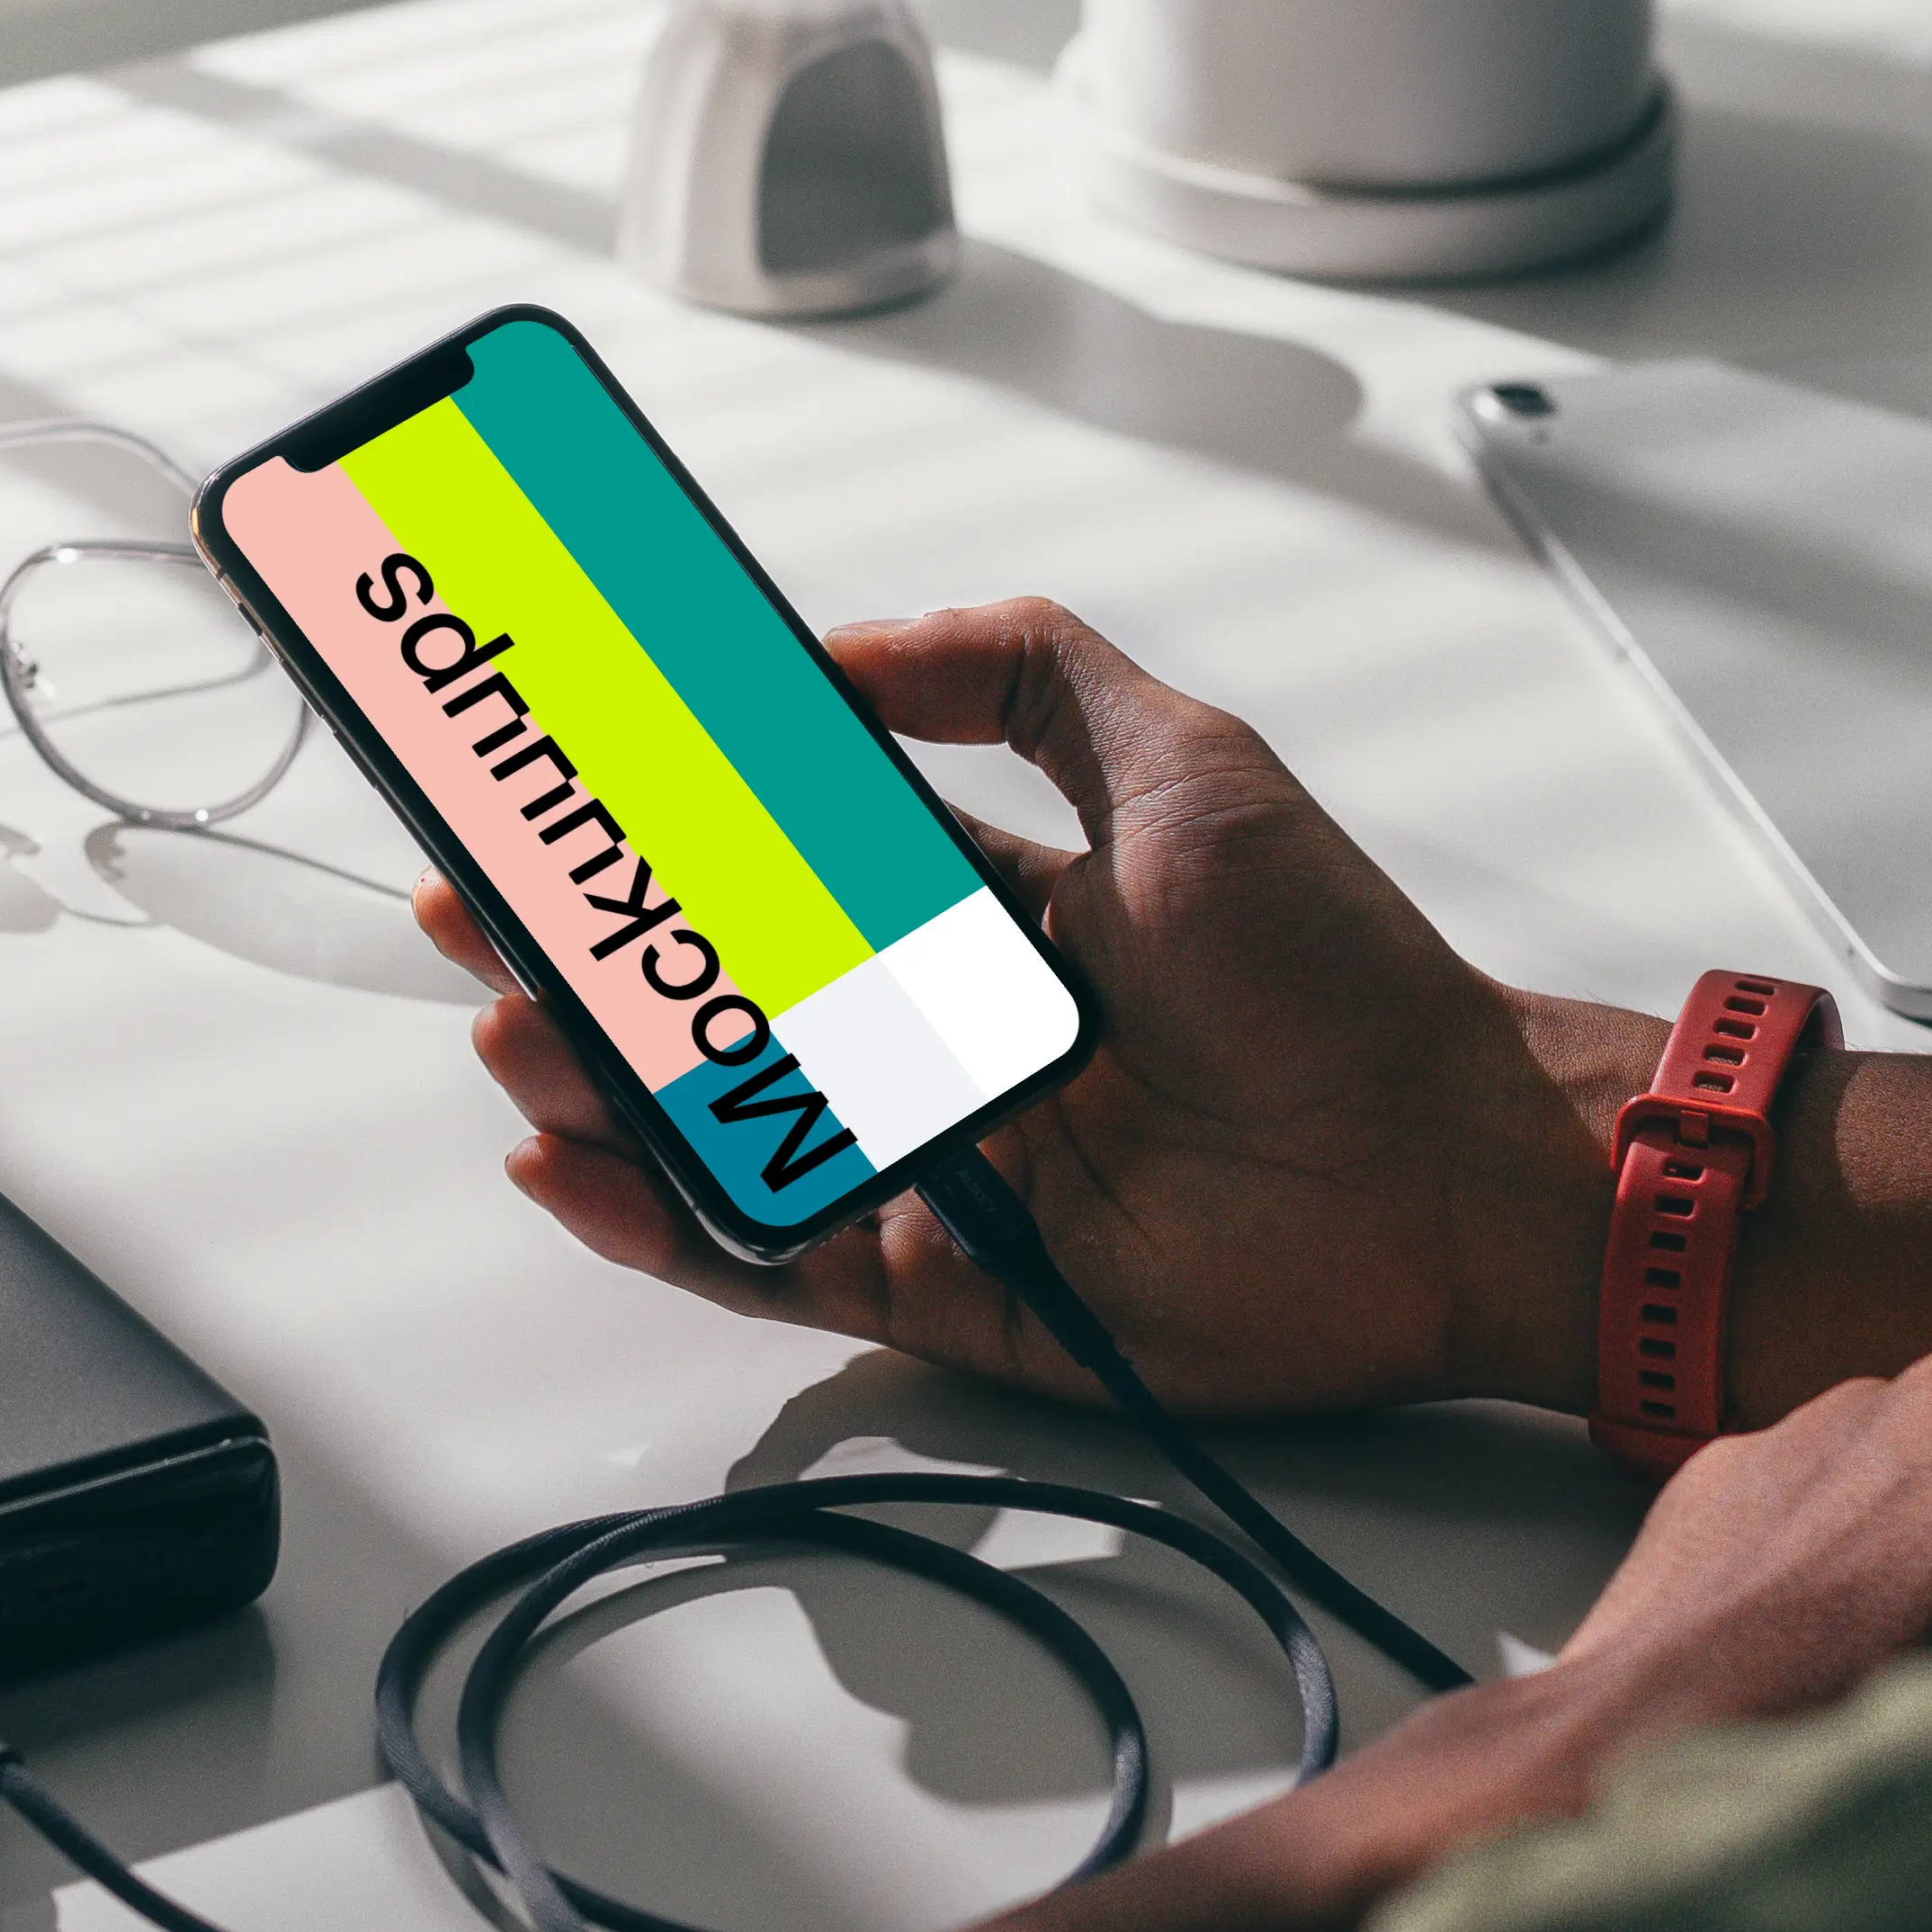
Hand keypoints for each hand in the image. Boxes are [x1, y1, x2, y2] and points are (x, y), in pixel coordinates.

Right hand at [417, 595, 1627, 1414]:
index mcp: (987, 917)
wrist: (1448, 1168)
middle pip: (721, 1003)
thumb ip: (1021, 674)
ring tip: (518, 1035)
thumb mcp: (1183, 764)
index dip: (668, 838)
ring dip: (600, 1084)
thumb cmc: (1342, 980)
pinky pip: (772, 1258)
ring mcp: (935, 1169)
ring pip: (721, 1129)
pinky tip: (580, 1165)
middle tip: (483, 917)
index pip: (780, 869)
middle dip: (591, 962)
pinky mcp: (948, 1288)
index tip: (566, 797)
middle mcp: (945, 1042)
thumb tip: (845, 643)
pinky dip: (665, 1219)